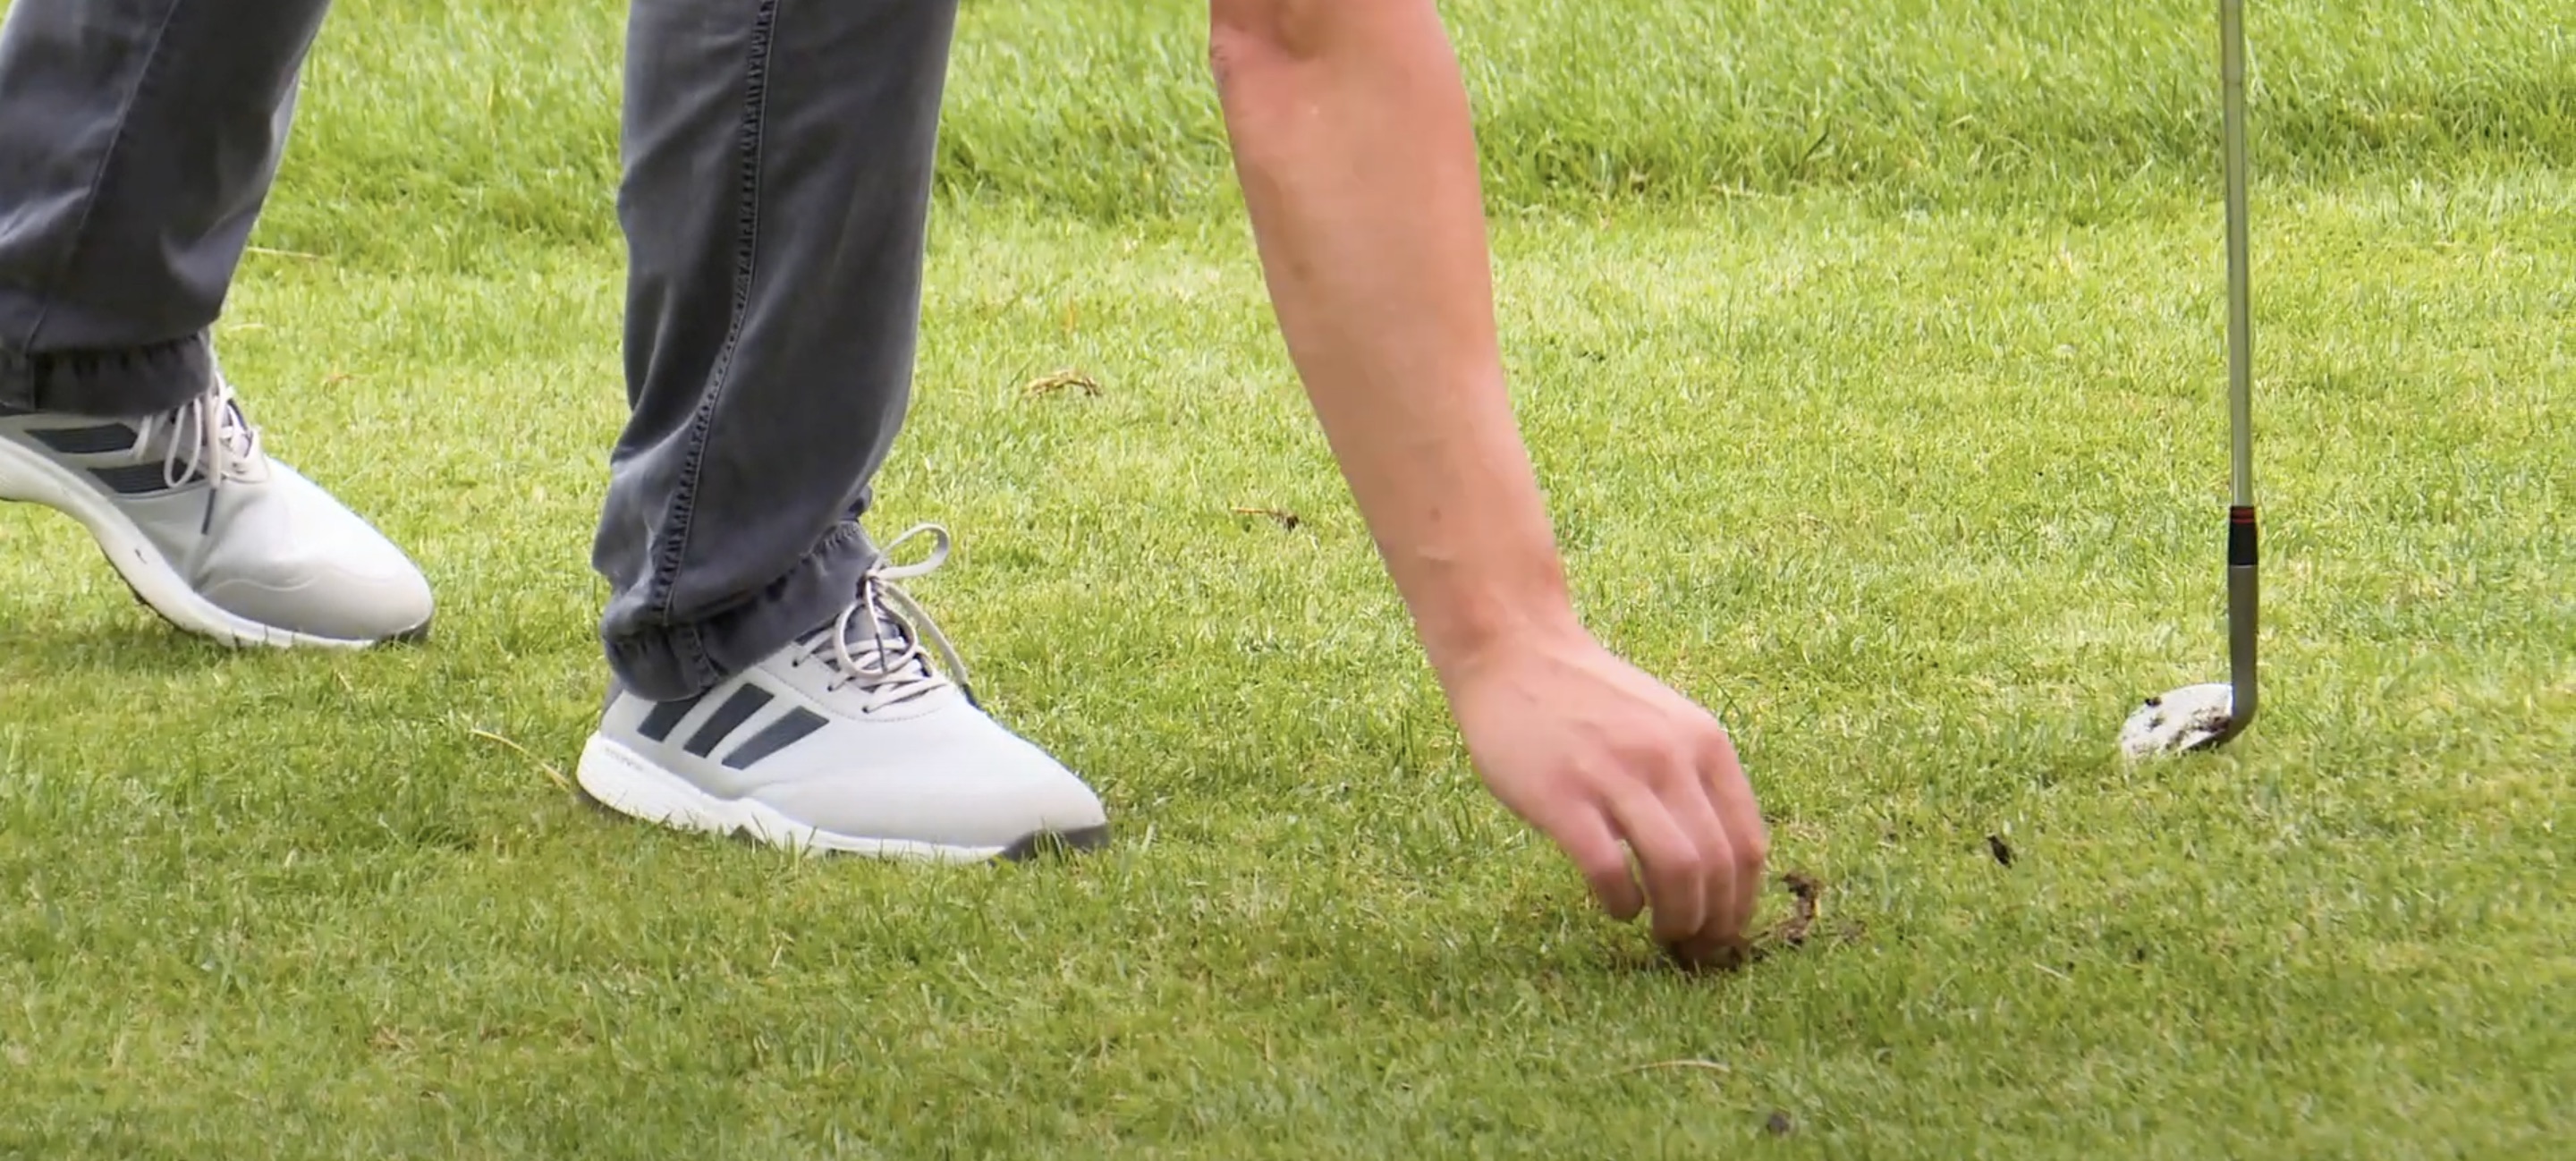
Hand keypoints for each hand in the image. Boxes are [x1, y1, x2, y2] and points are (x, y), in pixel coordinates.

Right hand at [1444, 632, 1767, 965]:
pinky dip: (1622, 904)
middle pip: (1718, 867)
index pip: (1747, 843)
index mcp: (1705, 743)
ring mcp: (1616, 776)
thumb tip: (1720, 870)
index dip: (1743, 902)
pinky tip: (1617, 906)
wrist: (1516, 653)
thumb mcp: (1665, 725)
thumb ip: (1695, 780)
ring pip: (1677, 873)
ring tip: (1662, 933)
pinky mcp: (1564, 797)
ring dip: (1677, 921)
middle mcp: (1670, 758)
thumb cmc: (1589, 700)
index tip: (1725, 930)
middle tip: (1693, 948)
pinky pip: (1610, 871)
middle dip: (1713, 924)